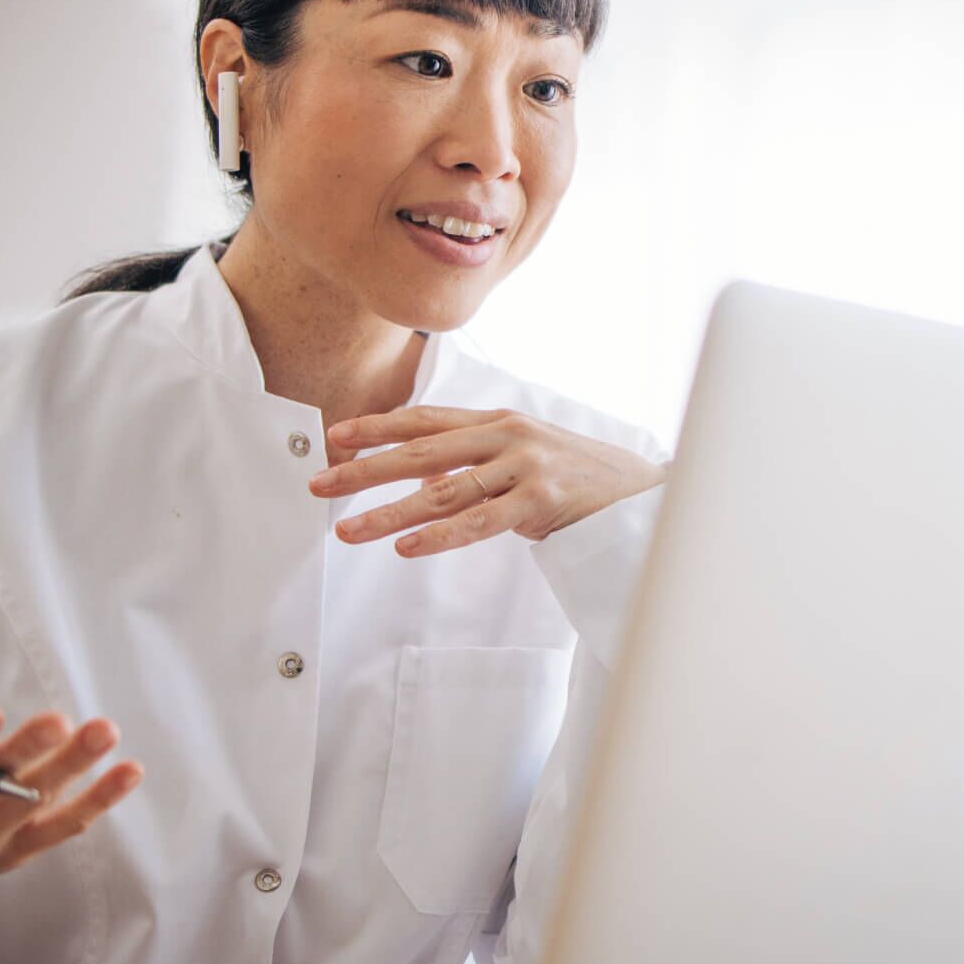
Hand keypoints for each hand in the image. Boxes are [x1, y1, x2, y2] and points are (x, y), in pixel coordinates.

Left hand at [308, 405, 665, 556]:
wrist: (644, 496)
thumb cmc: (576, 479)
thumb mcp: (523, 455)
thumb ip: (474, 458)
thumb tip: (414, 468)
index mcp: (497, 420)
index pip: (425, 418)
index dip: (377, 427)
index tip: (334, 438)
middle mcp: (506, 436)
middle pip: (421, 451)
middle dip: (365, 469)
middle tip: (320, 484)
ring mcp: (525, 467)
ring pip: (442, 490)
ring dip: (389, 511)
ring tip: (348, 530)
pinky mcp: (543, 502)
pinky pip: (480, 522)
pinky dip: (439, 534)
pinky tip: (405, 546)